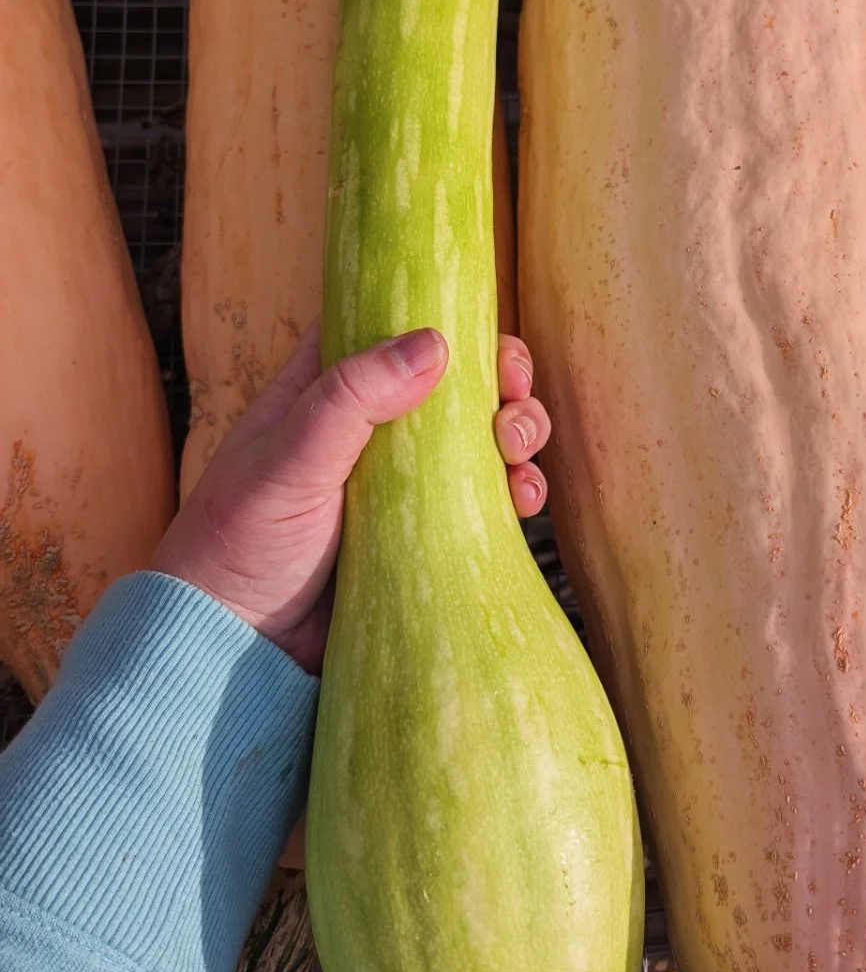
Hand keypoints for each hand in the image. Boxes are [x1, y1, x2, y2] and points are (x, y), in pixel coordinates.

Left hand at [152, 325, 552, 673]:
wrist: (236, 650)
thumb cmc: (238, 544)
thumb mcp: (287, 460)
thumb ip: (351, 398)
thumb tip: (432, 344)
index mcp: (327, 390)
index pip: (391, 330)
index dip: (443, 322)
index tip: (483, 330)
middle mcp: (375, 429)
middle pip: (456, 380)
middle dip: (500, 378)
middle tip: (515, 391)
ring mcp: (408, 483)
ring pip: (483, 437)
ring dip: (518, 431)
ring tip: (517, 449)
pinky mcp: (432, 533)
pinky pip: (490, 501)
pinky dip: (518, 490)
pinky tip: (523, 498)